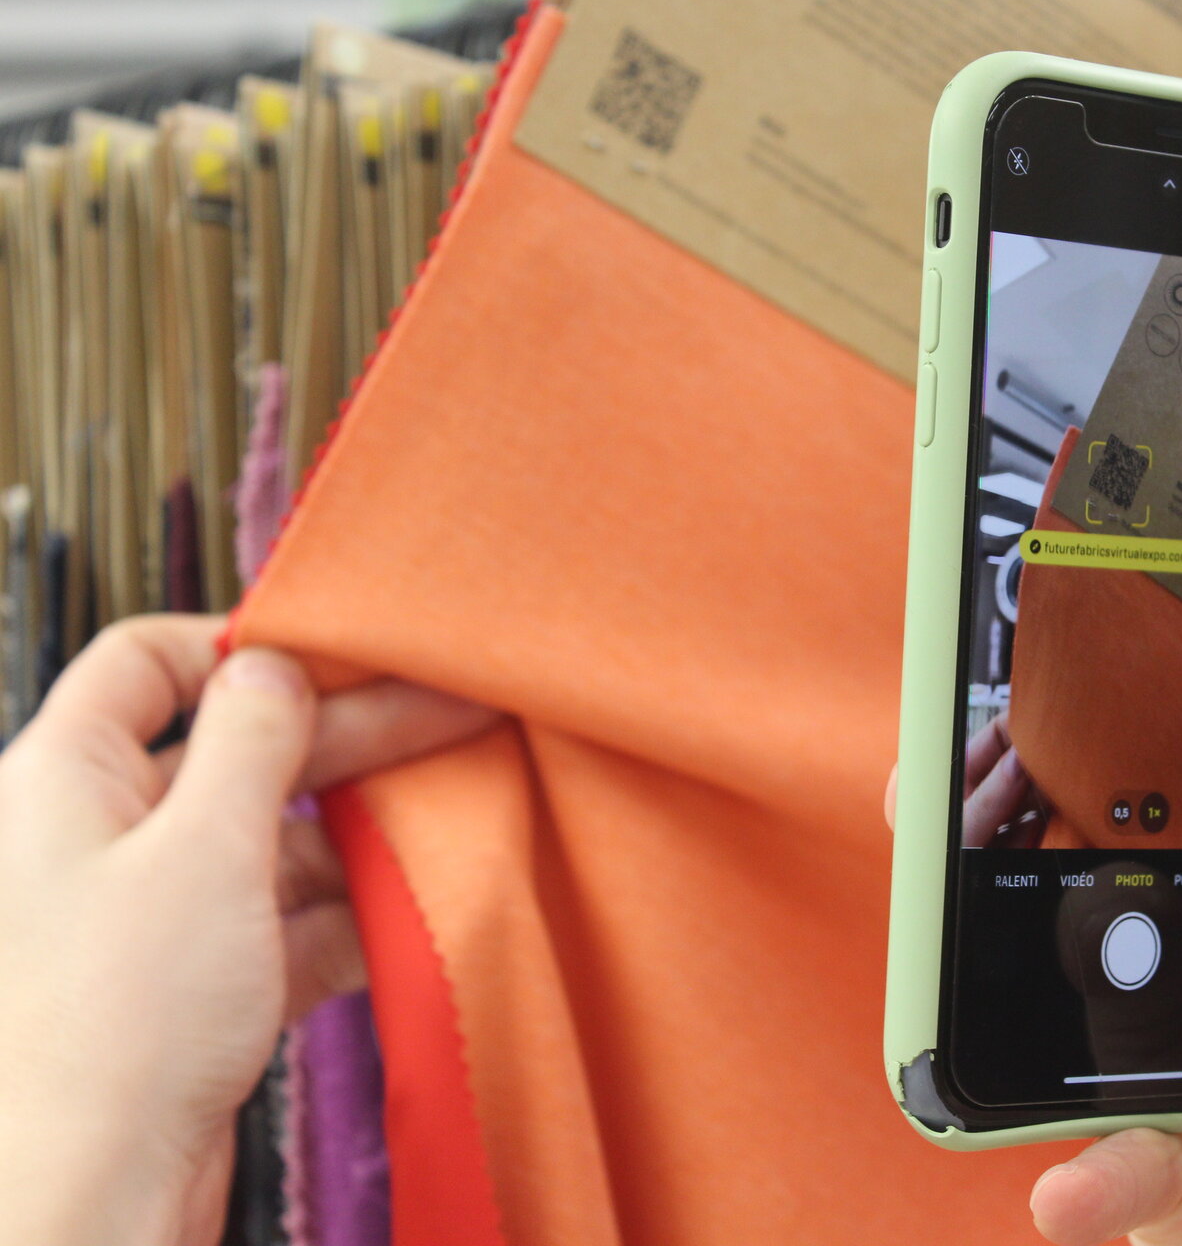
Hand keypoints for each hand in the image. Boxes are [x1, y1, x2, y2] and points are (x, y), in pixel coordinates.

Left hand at [0, 616, 498, 1245]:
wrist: (85, 1202)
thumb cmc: (115, 1021)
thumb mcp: (203, 848)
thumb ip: (251, 741)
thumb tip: (275, 666)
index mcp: (66, 777)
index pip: (148, 662)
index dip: (243, 645)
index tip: (346, 650)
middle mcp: (104, 836)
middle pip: (238, 748)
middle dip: (350, 730)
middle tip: (460, 710)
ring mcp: (156, 915)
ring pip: (274, 838)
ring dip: (363, 825)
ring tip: (463, 803)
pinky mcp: (199, 988)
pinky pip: (289, 922)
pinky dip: (353, 909)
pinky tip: (425, 896)